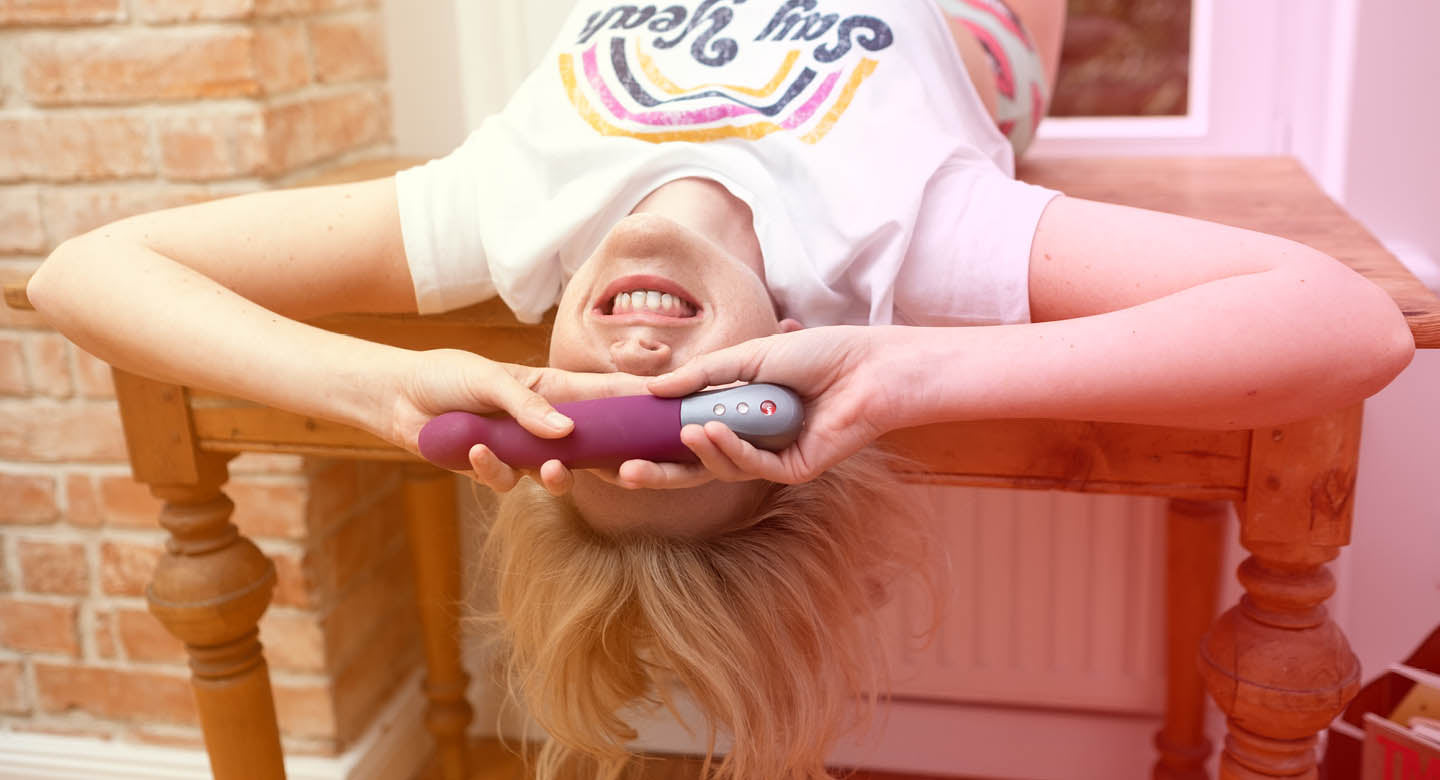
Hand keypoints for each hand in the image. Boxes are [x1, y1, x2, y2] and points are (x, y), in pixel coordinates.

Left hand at [387, 348, 650, 493]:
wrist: (398, 396)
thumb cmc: (447, 376)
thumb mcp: (489, 380)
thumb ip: (527, 406)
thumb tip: (565, 433)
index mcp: (552, 389)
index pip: (603, 394)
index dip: (636, 402)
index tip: (668, 410)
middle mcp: (543, 421)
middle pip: (590, 444)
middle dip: (608, 458)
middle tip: (624, 469)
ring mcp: (520, 448)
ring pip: (554, 472)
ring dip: (554, 476)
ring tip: (547, 469)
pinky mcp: (492, 468)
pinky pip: (506, 480)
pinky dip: (493, 470)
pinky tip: (476, 452)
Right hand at [625, 325, 890, 485]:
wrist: (867, 364)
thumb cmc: (816, 354)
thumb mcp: (747, 357)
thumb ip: (702, 375)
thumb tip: (653, 390)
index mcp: (738, 415)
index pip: (687, 436)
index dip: (654, 443)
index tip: (619, 446)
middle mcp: (751, 440)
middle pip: (696, 467)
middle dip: (660, 473)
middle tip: (624, 473)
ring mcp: (772, 458)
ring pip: (723, 468)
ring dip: (702, 450)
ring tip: (688, 430)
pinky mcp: (794, 471)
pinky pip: (753, 467)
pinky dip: (731, 449)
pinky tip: (714, 431)